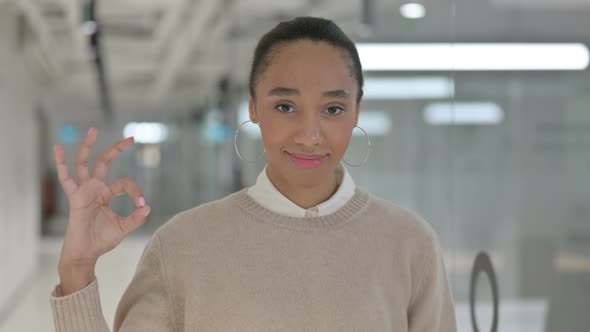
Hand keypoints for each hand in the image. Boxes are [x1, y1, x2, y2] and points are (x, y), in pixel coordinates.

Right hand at [54, 128, 150, 293]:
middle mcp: (95, 188)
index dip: (136, 192)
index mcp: (107, 194)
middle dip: (117, 149)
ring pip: (84, 163)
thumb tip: (148, 207)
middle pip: (105, 162)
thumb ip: (136, 218)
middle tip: (131, 138)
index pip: (125, 184)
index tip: (142, 203)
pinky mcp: (75, 197)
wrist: (87, 253)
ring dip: (88, 146)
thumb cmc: (102, 240)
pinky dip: (61, 164)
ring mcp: (84, 191)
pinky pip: (66, 178)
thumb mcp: (124, 228)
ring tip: (93, 130)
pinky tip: (58, 149)